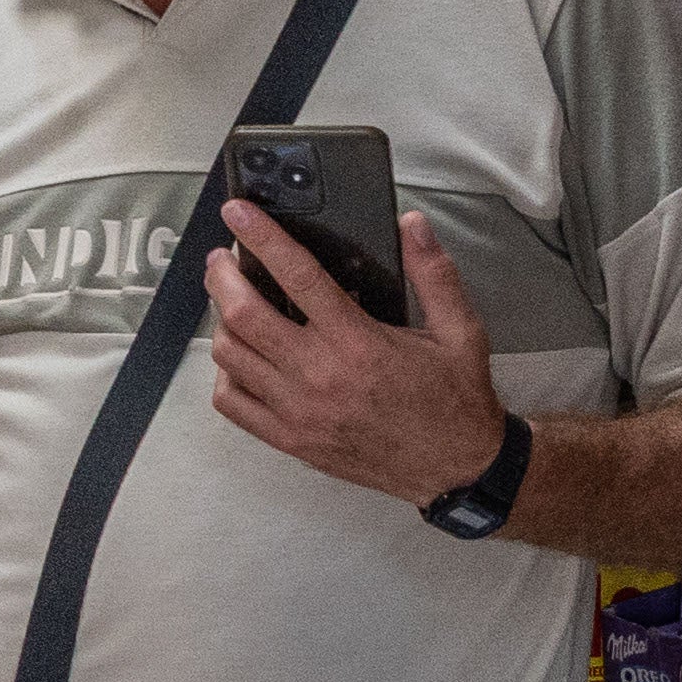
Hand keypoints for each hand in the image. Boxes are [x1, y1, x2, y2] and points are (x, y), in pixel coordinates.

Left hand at [204, 204, 507, 510]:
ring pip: (231, 356)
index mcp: (359, 343)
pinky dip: (225, 374)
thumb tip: (412, 224)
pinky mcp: (289, 440)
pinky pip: (231, 403)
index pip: (297, 276)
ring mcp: (298, 412)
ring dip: (221, 321)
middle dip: (222, 277)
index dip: (261, 238)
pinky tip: (240, 357)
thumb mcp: (461, 331)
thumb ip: (435, 274)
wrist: (456, 469)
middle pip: (243, 315)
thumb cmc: (455, 400)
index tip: (237, 213)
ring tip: (229, 302)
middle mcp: (320, 376)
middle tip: (221, 259)